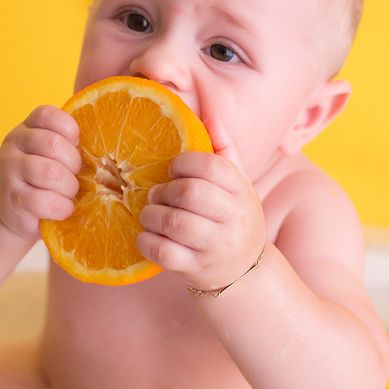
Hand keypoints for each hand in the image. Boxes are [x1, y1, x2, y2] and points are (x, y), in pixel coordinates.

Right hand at [0, 105, 82, 238]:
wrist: (16, 210)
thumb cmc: (46, 177)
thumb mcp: (55, 153)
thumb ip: (71, 139)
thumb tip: (108, 117)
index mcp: (28, 127)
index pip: (47, 114)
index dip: (69, 128)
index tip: (78, 145)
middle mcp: (14, 143)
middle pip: (52, 144)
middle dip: (74, 163)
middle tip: (77, 175)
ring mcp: (9, 170)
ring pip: (48, 172)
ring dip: (69, 187)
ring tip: (70, 193)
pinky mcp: (12, 198)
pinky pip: (42, 201)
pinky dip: (61, 207)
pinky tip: (65, 209)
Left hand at [137, 117, 265, 290]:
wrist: (242, 271)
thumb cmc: (232, 218)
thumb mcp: (239, 185)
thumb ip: (225, 151)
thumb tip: (210, 117)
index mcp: (242, 192)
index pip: (212, 166)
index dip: (184, 162)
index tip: (173, 169)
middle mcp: (234, 219)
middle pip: (190, 193)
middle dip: (164, 190)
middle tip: (157, 193)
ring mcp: (216, 247)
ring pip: (174, 223)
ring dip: (151, 215)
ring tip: (149, 213)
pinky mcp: (196, 268)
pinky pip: (164, 253)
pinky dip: (146, 242)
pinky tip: (146, 236)